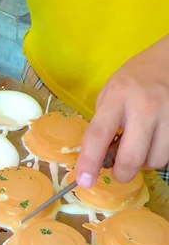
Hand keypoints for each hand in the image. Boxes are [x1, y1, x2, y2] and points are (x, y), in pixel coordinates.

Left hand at [76, 35, 168, 187]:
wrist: (168, 63)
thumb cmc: (132, 83)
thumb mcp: (108, 96)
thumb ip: (102, 126)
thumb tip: (96, 161)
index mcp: (117, 97)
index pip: (99, 135)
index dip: (89, 162)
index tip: (84, 182)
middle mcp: (145, 107)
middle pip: (131, 157)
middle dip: (121, 173)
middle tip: (118, 171)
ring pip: (155, 161)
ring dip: (144, 164)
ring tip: (139, 148)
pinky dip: (158, 156)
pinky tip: (153, 142)